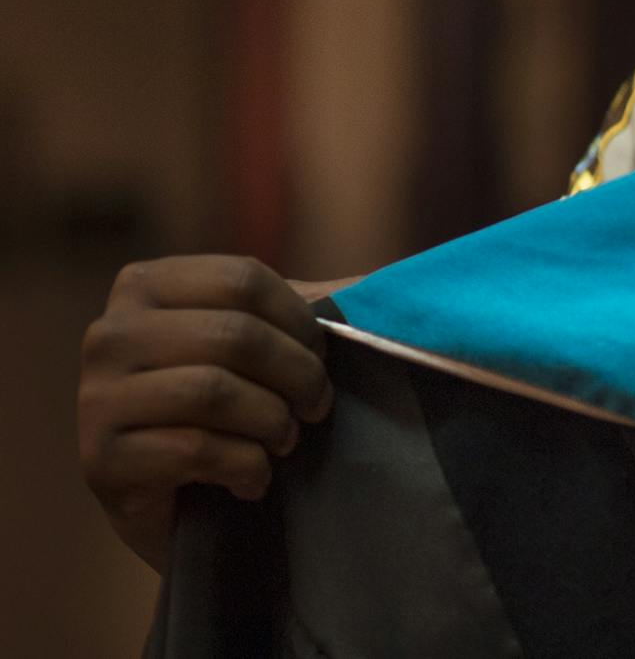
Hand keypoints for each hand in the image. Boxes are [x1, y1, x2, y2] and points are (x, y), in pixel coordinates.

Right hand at [77, 256, 334, 572]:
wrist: (184, 504)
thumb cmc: (233, 409)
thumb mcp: (269, 343)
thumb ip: (316, 304)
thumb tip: (392, 281)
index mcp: (146, 285)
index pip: (243, 279)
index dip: (301, 321)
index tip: (322, 357)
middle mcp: (109, 334)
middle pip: (234, 334)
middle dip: (298, 377)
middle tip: (316, 408)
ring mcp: (93, 398)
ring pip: (214, 391)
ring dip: (273, 423)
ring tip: (285, 442)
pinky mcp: (99, 460)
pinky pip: (194, 450)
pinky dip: (246, 467)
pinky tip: (254, 479)